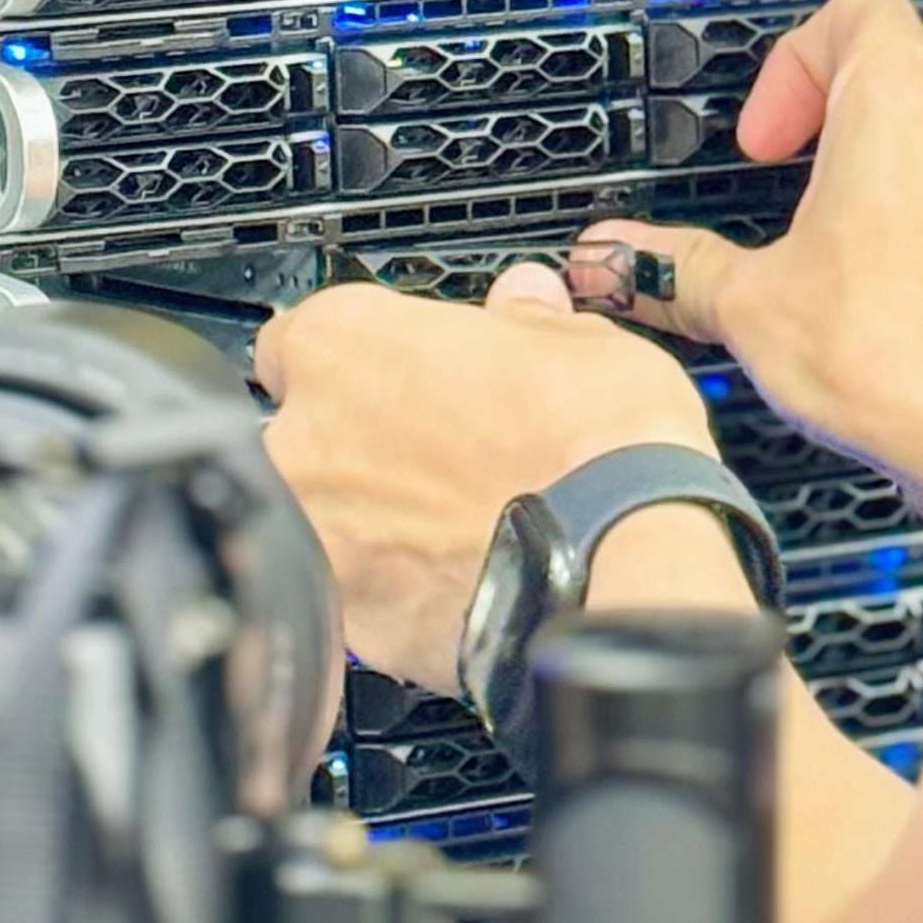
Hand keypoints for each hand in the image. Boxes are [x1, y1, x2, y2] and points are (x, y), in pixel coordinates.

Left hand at [255, 264, 721, 692]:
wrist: (623, 562)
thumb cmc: (596, 446)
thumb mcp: (576, 341)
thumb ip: (522, 320)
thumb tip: (521, 302)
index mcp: (342, 343)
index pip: (299, 337)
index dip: (356, 357)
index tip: (396, 371)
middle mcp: (306, 438)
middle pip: (300, 433)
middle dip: (353, 444)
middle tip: (436, 453)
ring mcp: (319, 535)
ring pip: (321, 520)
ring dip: (367, 521)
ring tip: (450, 525)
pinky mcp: (347, 621)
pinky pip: (354, 595)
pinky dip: (391, 590)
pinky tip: (454, 581)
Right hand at [582, 0, 922, 553]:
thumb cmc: (897, 358)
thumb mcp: (749, 304)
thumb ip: (674, 266)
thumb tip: (613, 256)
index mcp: (895, 102)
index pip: (854, 10)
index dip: (794, 63)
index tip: (766, 139)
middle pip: (916, 44)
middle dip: (852, 87)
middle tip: (803, 155)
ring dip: (916, 136)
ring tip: (861, 207)